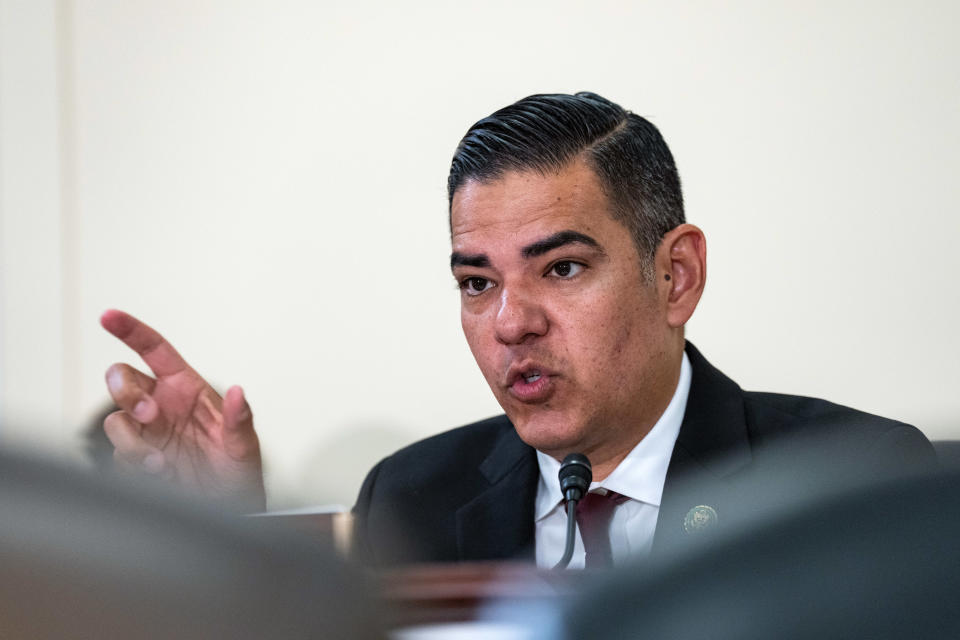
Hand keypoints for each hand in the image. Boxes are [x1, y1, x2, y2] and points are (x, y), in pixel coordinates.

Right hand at [101, 309, 265, 511]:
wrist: (228, 513)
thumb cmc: (238, 473)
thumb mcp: (245, 447)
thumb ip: (240, 420)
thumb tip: (240, 394)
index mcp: (187, 388)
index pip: (154, 349)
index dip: (130, 330)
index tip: (108, 316)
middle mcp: (162, 405)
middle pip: (122, 379)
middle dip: (126, 391)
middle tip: (149, 413)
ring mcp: (147, 433)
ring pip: (116, 419)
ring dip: (131, 439)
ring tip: (160, 463)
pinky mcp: (136, 460)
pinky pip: (118, 454)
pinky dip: (133, 463)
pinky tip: (159, 475)